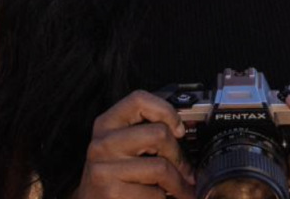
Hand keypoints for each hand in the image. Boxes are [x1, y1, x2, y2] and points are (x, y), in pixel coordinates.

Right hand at [75, 89, 196, 198]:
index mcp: (106, 124)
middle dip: (179, 156)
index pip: (139, 99)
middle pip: (159, 134)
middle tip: (186, 171)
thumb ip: (144, 132)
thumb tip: (183, 131)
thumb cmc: (115, 176)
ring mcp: (104, 169)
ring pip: (161, 167)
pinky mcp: (111, 193)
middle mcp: (102, 144)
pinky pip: (155, 194)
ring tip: (183, 190)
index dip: (166, 111)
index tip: (179, 130)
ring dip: (178, 184)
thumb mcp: (121, 147)